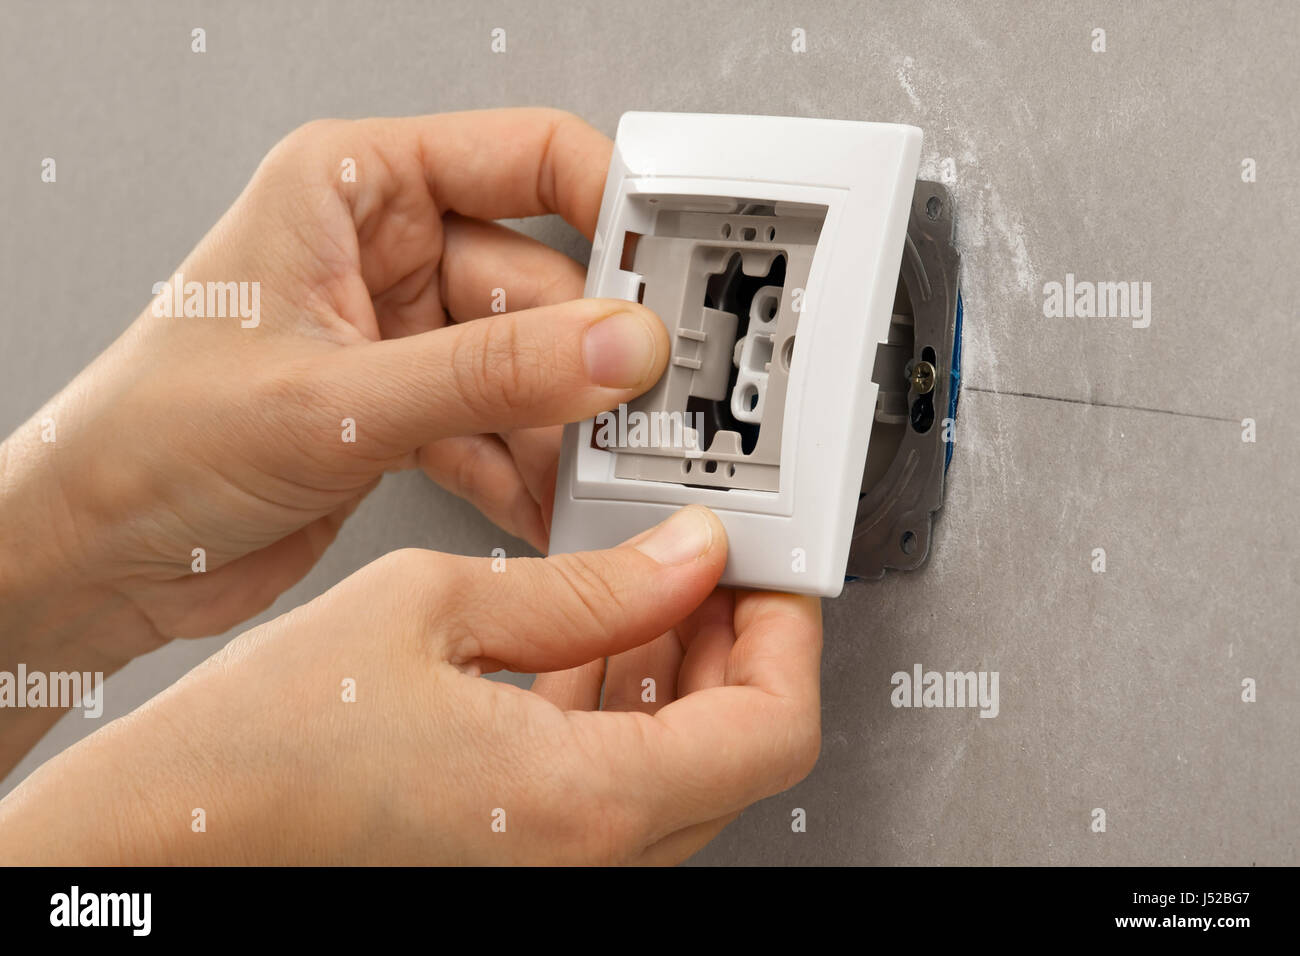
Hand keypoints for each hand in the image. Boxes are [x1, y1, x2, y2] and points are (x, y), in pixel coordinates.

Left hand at [0, 109, 664, 667]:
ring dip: (561, 426)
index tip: (672, 268)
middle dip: (588, 354)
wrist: (98, 557)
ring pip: (528, 364)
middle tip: (639, 406)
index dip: (611, 204)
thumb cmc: (151, 443)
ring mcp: (401, 335)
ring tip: (592, 471)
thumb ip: (487, 374)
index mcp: (353, 189)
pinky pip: (499, 425)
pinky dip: (524, 470)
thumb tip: (614, 346)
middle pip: (541, 279)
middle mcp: (384, 253)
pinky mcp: (407, 409)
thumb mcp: (335, 398)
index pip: (524, 158)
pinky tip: (544, 506)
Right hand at [0, 508, 822, 864]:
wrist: (174, 829)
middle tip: (708, 564)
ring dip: (681, 673)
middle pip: (738, 750)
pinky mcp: (523, 855)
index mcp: (582, 804)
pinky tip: (587, 638)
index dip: (787, 636)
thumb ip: (586, 589)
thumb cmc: (264, 744)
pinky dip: (624, 712)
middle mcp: (585, 860)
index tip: (767, 574)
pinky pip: (617, 788)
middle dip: (734, 645)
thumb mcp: (433, 610)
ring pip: (682, 768)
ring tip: (643, 584)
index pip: (771, 729)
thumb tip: (681, 559)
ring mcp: (556, 867)